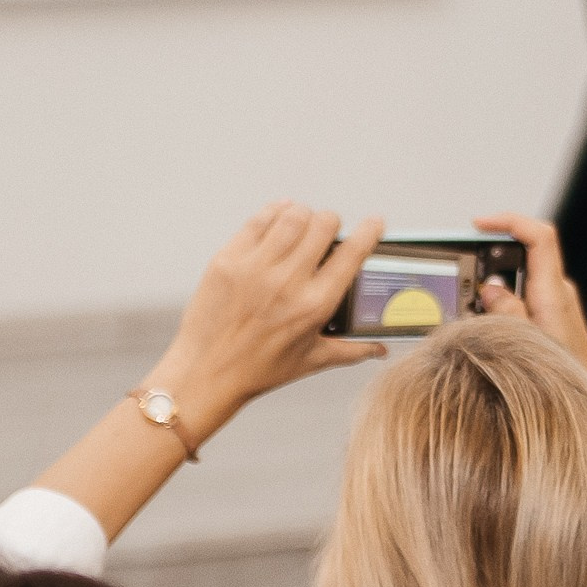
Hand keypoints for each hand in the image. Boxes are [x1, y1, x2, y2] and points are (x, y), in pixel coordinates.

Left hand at [152, 203, 387, 433]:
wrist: (204, 374)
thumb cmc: (259, 370)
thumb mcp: (312, 360)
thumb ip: (352, 350)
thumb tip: (381, 348)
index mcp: (315, 305)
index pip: (353, 253)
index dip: (370, 231)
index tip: (374, 222)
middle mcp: (287, 282)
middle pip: (324, 224)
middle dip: (332, 222)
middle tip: (329, 229)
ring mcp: (254, 269)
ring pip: (292, 216)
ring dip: (303, 214)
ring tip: (303, 221)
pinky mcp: (227, 261)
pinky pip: (257, 222)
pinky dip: (273, 212)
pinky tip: (279, 215)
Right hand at [474, 214, 586, 378]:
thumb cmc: (567, 377)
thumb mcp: (528, 343)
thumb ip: (508, 312)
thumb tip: (490, 287)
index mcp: (555, 293)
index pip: (540, 237)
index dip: (510, 222)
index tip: (480, 224)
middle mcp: (559, 292)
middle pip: (524, 256)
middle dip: (491, 263)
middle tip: (466, 282)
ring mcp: (558, 304)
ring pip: (521, 281)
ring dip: (495, 290)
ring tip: (475, 314)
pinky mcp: (554, 317)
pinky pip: (525, 298)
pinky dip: (504, 306)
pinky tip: (490, 327)